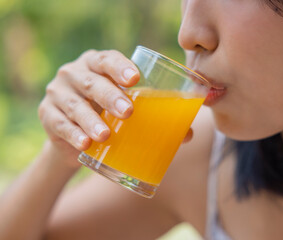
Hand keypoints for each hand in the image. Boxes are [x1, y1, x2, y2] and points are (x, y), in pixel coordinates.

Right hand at [38, 49, 192, 167]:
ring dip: (91, 120)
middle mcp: (75, 73)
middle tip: (128, 112)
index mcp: (97, 65)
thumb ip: (154, 116)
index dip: (120, 67)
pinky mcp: (47, 115)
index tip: (134, 80)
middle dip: (110, 96)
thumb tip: (187, 134)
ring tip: (106, 135)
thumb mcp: (125, 109)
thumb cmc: (107, 115)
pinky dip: (73, 134)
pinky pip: (60, 124)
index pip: (107, 59)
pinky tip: (85, 144)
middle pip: (92, 81)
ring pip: (75, 105)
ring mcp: (58, 93)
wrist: (75, 135)